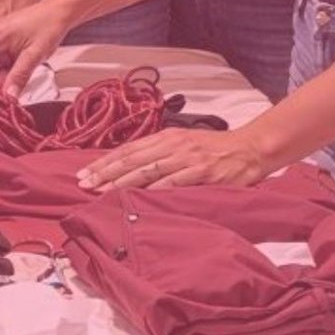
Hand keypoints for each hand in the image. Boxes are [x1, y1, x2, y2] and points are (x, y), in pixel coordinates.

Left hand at [77, 127, 275, 192]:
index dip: (104, 162)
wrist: (251, 148)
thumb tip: (129, 169)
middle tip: (84, 184)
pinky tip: (141, 196)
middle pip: (132, 159)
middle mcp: (173, 145)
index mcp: (166, 137)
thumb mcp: (183, 145)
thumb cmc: (215, 149)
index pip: (128, 150)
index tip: (84, 173)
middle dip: (105, 172)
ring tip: (102, 191)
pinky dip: (156, 189)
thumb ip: (159, 155)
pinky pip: (176, 181)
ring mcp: (188, 158)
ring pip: (148, 169)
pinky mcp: (204, 172)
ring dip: (122, 181)